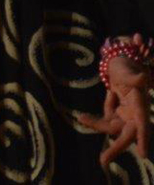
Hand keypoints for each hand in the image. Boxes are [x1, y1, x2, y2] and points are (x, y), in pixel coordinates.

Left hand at [80, 37, 151, 166]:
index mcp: (140, 104)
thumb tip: (142, 77)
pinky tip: (84, 117)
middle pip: (127, 134)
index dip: (143, 138)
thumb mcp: (127, 69)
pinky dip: (95, 120)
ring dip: (98, 126)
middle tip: (102, 161)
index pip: (142, 123)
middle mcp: (134, 113)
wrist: (119, 64)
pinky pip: (106, 120)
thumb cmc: (125, 65)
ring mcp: (126, 114)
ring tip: (82, 118)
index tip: (142, 154)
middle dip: (116, 148)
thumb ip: (133, 76)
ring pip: (112, 128)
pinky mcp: (117, 113)